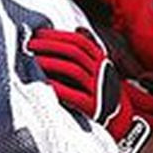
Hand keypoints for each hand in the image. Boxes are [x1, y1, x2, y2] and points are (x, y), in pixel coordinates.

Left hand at [27, 27, 152, 152]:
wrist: (122, 123)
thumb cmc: (104, 93)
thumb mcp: (102, 68)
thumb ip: (90, 50)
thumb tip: (79, 28)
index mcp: (102, 61)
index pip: (79, 41)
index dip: (58, 35)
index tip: (39, 34)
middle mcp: (101, 72)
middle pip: (73, 52)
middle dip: (49, 45)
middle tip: (30, 45)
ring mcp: (98, 89)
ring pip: (72, 69)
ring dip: (50, 62)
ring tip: (32, 60)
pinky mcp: (92, 107)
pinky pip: (71, 93)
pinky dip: (55, 86)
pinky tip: (41, 82)